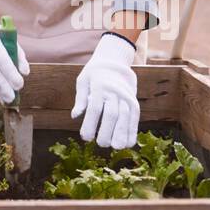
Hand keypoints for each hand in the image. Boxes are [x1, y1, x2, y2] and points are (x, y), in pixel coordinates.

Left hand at [72, 33, 139, 148]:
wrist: (115, 62)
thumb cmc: (95, 74)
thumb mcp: (83, 80)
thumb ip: (80, 98)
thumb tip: (74, 116)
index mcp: (99, 86)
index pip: (95, 108)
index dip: (90, 124)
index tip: (85, 137)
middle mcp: (114, 92)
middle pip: (111, 114)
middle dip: (107, 131)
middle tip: (100, 144)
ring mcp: (126, 97)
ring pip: (125, 117)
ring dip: (121, 134)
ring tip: (115, 147)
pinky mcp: (134, 102)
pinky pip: (134, 118)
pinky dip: (132, 131)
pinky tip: (127, 144)